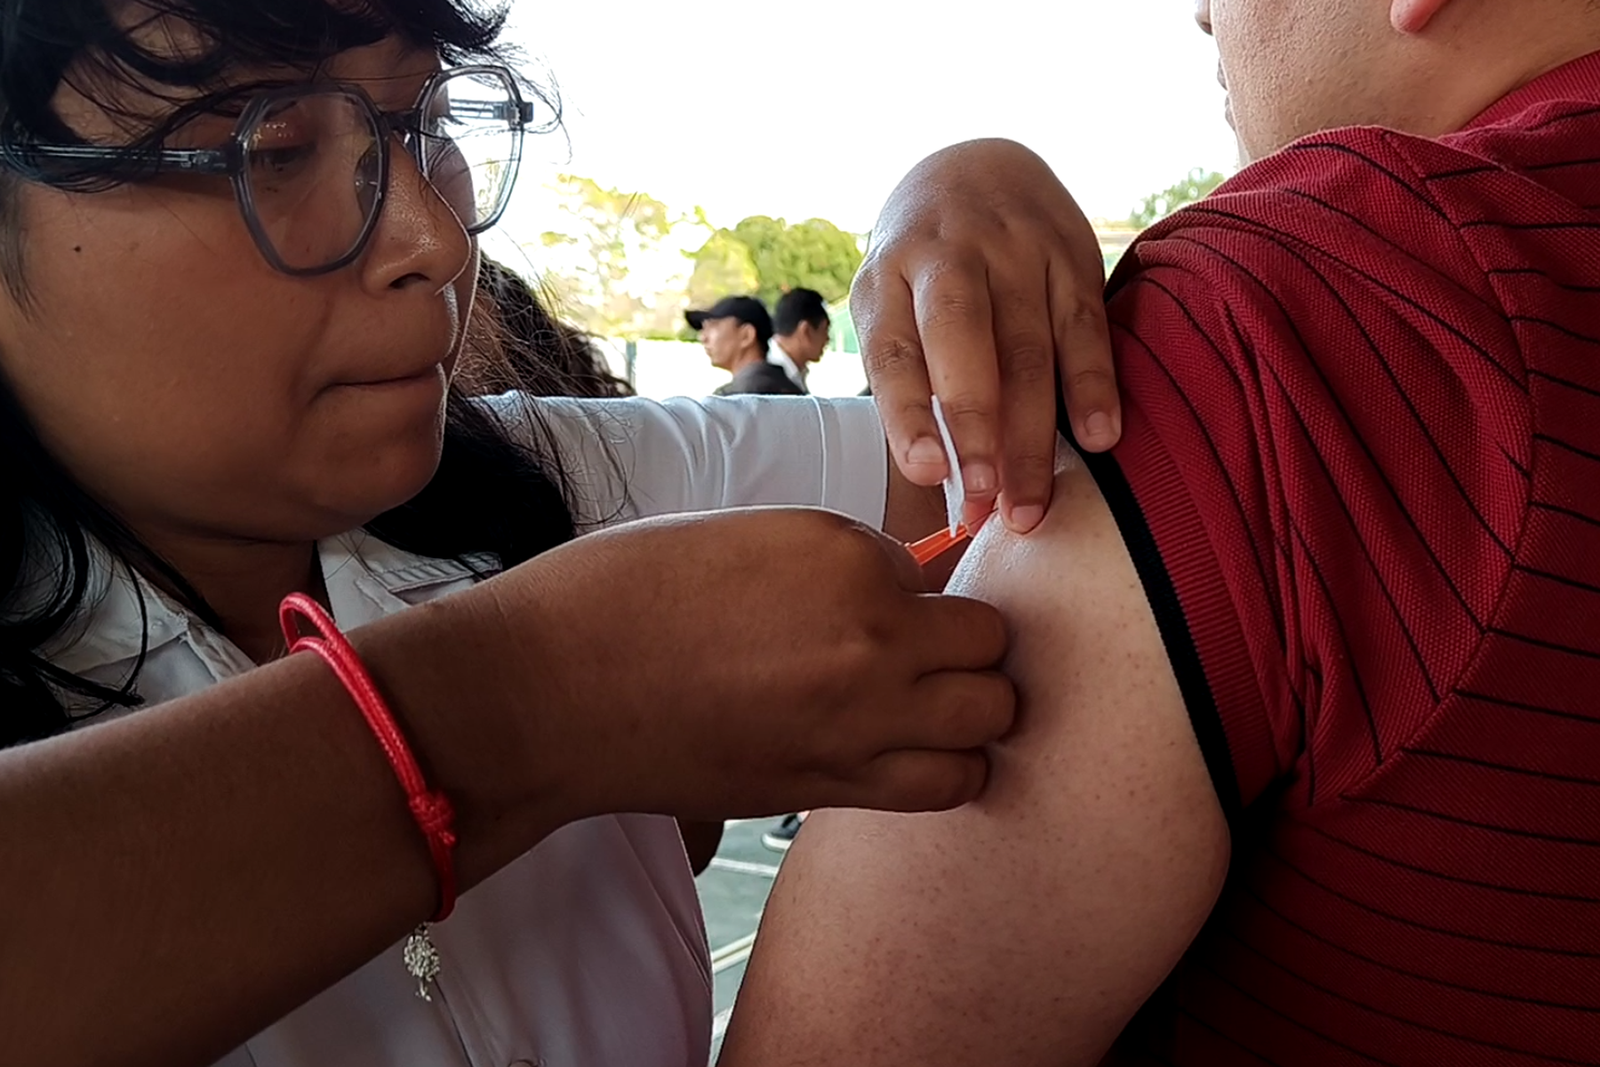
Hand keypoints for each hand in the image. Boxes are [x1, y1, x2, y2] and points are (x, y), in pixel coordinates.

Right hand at [481, 507, 1013, 821]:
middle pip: (992, 646)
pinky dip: (946, 771)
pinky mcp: (830, 790)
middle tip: (920, 652)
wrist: (548, 692)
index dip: (907, 587)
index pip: (938, 569)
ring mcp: (858, 722)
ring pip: (990, 722)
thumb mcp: (741, 536)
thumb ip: (829, 558)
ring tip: (924, 708)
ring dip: (971, 711)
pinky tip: (903, 756)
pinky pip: (947, 786)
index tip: (868, 602)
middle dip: (966, 645)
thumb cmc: (620, 595)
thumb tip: (888, 585)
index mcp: (844, 554)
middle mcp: (872, 637)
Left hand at [854, 138, 1120, 533]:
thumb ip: (911, 379)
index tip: (926, 473)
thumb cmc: (923, 271)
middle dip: (977, 430)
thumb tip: (939, 483)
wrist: (975, 166)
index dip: (907, 414)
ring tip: (1031, 505)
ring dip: (1033, 435)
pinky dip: (1093, 386)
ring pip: (1029, 349)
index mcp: (890, 275)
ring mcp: (1015, 250)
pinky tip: (1099, 439)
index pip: (894, 350)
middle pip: (966, 345)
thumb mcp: (893, 304)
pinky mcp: (1071, 253)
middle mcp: (951, 256)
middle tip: (984, 503)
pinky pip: (1085, 326)